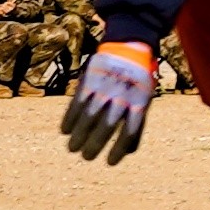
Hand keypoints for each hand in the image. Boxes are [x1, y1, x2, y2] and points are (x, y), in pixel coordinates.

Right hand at [60, 43, 161, 164]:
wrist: (129, 46)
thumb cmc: (138, 80)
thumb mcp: (145, 99)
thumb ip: (138, 123)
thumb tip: (129, 152)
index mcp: (139, 102)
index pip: (129, 132)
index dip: (119, 149)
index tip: (110, 163)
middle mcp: (121, 96)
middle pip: (107, 127)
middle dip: (95, 145)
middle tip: (87, 157)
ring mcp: (104, 88)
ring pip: (89, 117)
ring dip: (79, 135)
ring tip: (73, 149)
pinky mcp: (89, 80)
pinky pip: (77, 103)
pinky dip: (69, 118)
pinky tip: (64, 131)